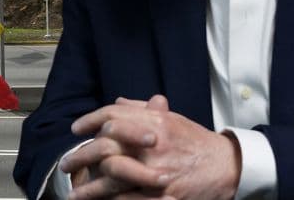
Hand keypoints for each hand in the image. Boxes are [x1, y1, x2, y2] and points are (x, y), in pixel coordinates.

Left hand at [65, 95, 240, 199]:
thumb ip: (143, 111)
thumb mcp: (171, 119)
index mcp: (154, 121)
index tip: (75, 129)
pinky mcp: (165, 196)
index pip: (112, 115)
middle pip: (106, 146)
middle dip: (81, 155)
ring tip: (73, 193)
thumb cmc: (196, 141)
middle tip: (66, 164)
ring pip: (113, 177)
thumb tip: (117, 104)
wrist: (227, 166)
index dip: (89, 120)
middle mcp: (153, 144)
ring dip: (90, 187)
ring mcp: (158, 171)